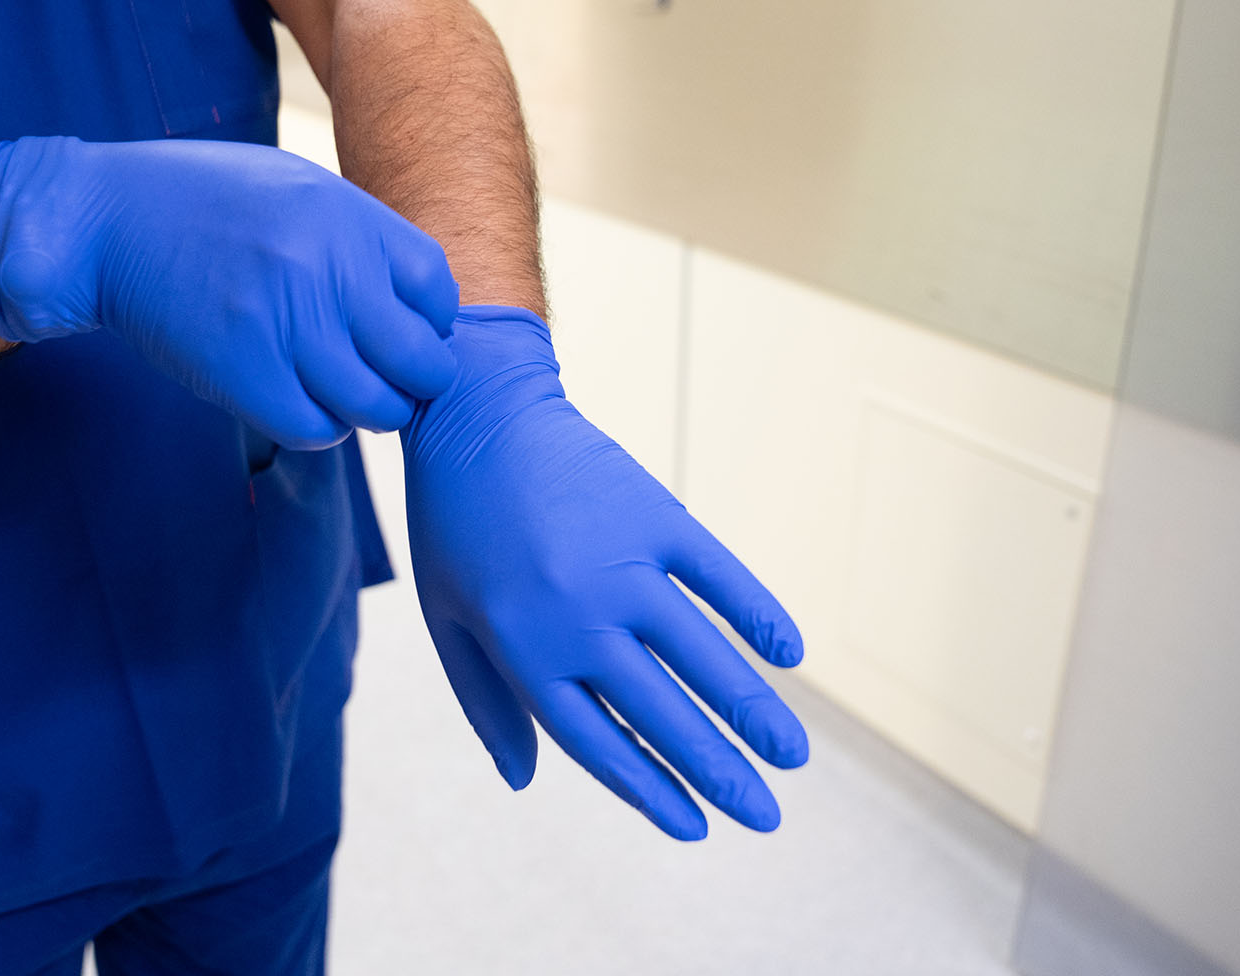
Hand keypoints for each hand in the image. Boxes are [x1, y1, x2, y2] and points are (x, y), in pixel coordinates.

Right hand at [0, 136, 458, 447]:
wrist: (106, 222)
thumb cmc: (202, 201)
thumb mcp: (295, 188)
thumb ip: (358, 238)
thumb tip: (420, 306)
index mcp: (347, 219)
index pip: (437, 293)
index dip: (431, 322)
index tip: (407, 329)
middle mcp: (326, 271)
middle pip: (421, 360)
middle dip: (416, 379)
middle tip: (392, 379)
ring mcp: (285, 325)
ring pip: (375, 406)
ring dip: (371, 410)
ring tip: (346, 393)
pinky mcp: (243, 373)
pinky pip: (316, 428)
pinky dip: (322, 427)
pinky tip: (304, 403)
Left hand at [403, 306, 808, 838]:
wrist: (474, 412)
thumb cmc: (454, 524)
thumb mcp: (444, 620)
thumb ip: (485, 703)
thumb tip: (521, 782)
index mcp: (524, 649)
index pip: (600, 743)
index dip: (652, 791)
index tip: (698, 827)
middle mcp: (578, 617)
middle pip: (663, 714)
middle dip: (720, 772)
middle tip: (768, 818)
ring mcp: (622, 564)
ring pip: (701, 656)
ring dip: (754, 710)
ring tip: (794, 757)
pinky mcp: (654, 514)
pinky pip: (719, 573)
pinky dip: (757, 611)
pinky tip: (789, 652)